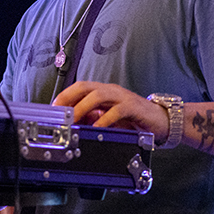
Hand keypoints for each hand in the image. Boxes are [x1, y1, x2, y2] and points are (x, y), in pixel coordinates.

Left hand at [53, 81, 169, 139]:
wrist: (162, 121)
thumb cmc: (134, 119)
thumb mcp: (110, 119)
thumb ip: (94, 118)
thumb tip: (75, 123)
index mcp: (104, 91)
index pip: (79, 88)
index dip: (64, 96)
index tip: (52, 108)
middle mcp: (111, 91)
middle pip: (85, 87)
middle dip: (68, 98)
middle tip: (58, 111)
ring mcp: (122, 97)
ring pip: (98, 95)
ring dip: (83, 107)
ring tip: (73, 119)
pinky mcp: (133, 107)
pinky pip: (116, 111)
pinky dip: (104, 119)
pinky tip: (97, 127)